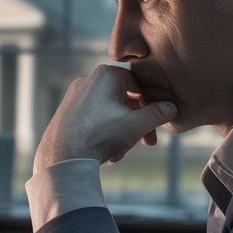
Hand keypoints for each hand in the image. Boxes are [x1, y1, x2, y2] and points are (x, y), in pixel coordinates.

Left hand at [34, 65, 176, 174]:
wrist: (62, 158)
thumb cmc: (100, 136)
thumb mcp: (137, 125)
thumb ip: (157, 114)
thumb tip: (171, 108)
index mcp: (106, 75)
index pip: (139, 86)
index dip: (151, 108)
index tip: (156, 129)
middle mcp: (87, 80)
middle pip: (124, 101)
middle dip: (136, 125)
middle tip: (145, 143)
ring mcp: (74, 97)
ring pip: (109, 114)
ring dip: (120, 133)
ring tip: (118, 152)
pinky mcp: (65, 113)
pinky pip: (93, 120)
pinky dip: (103, 134)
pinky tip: (104, 153)